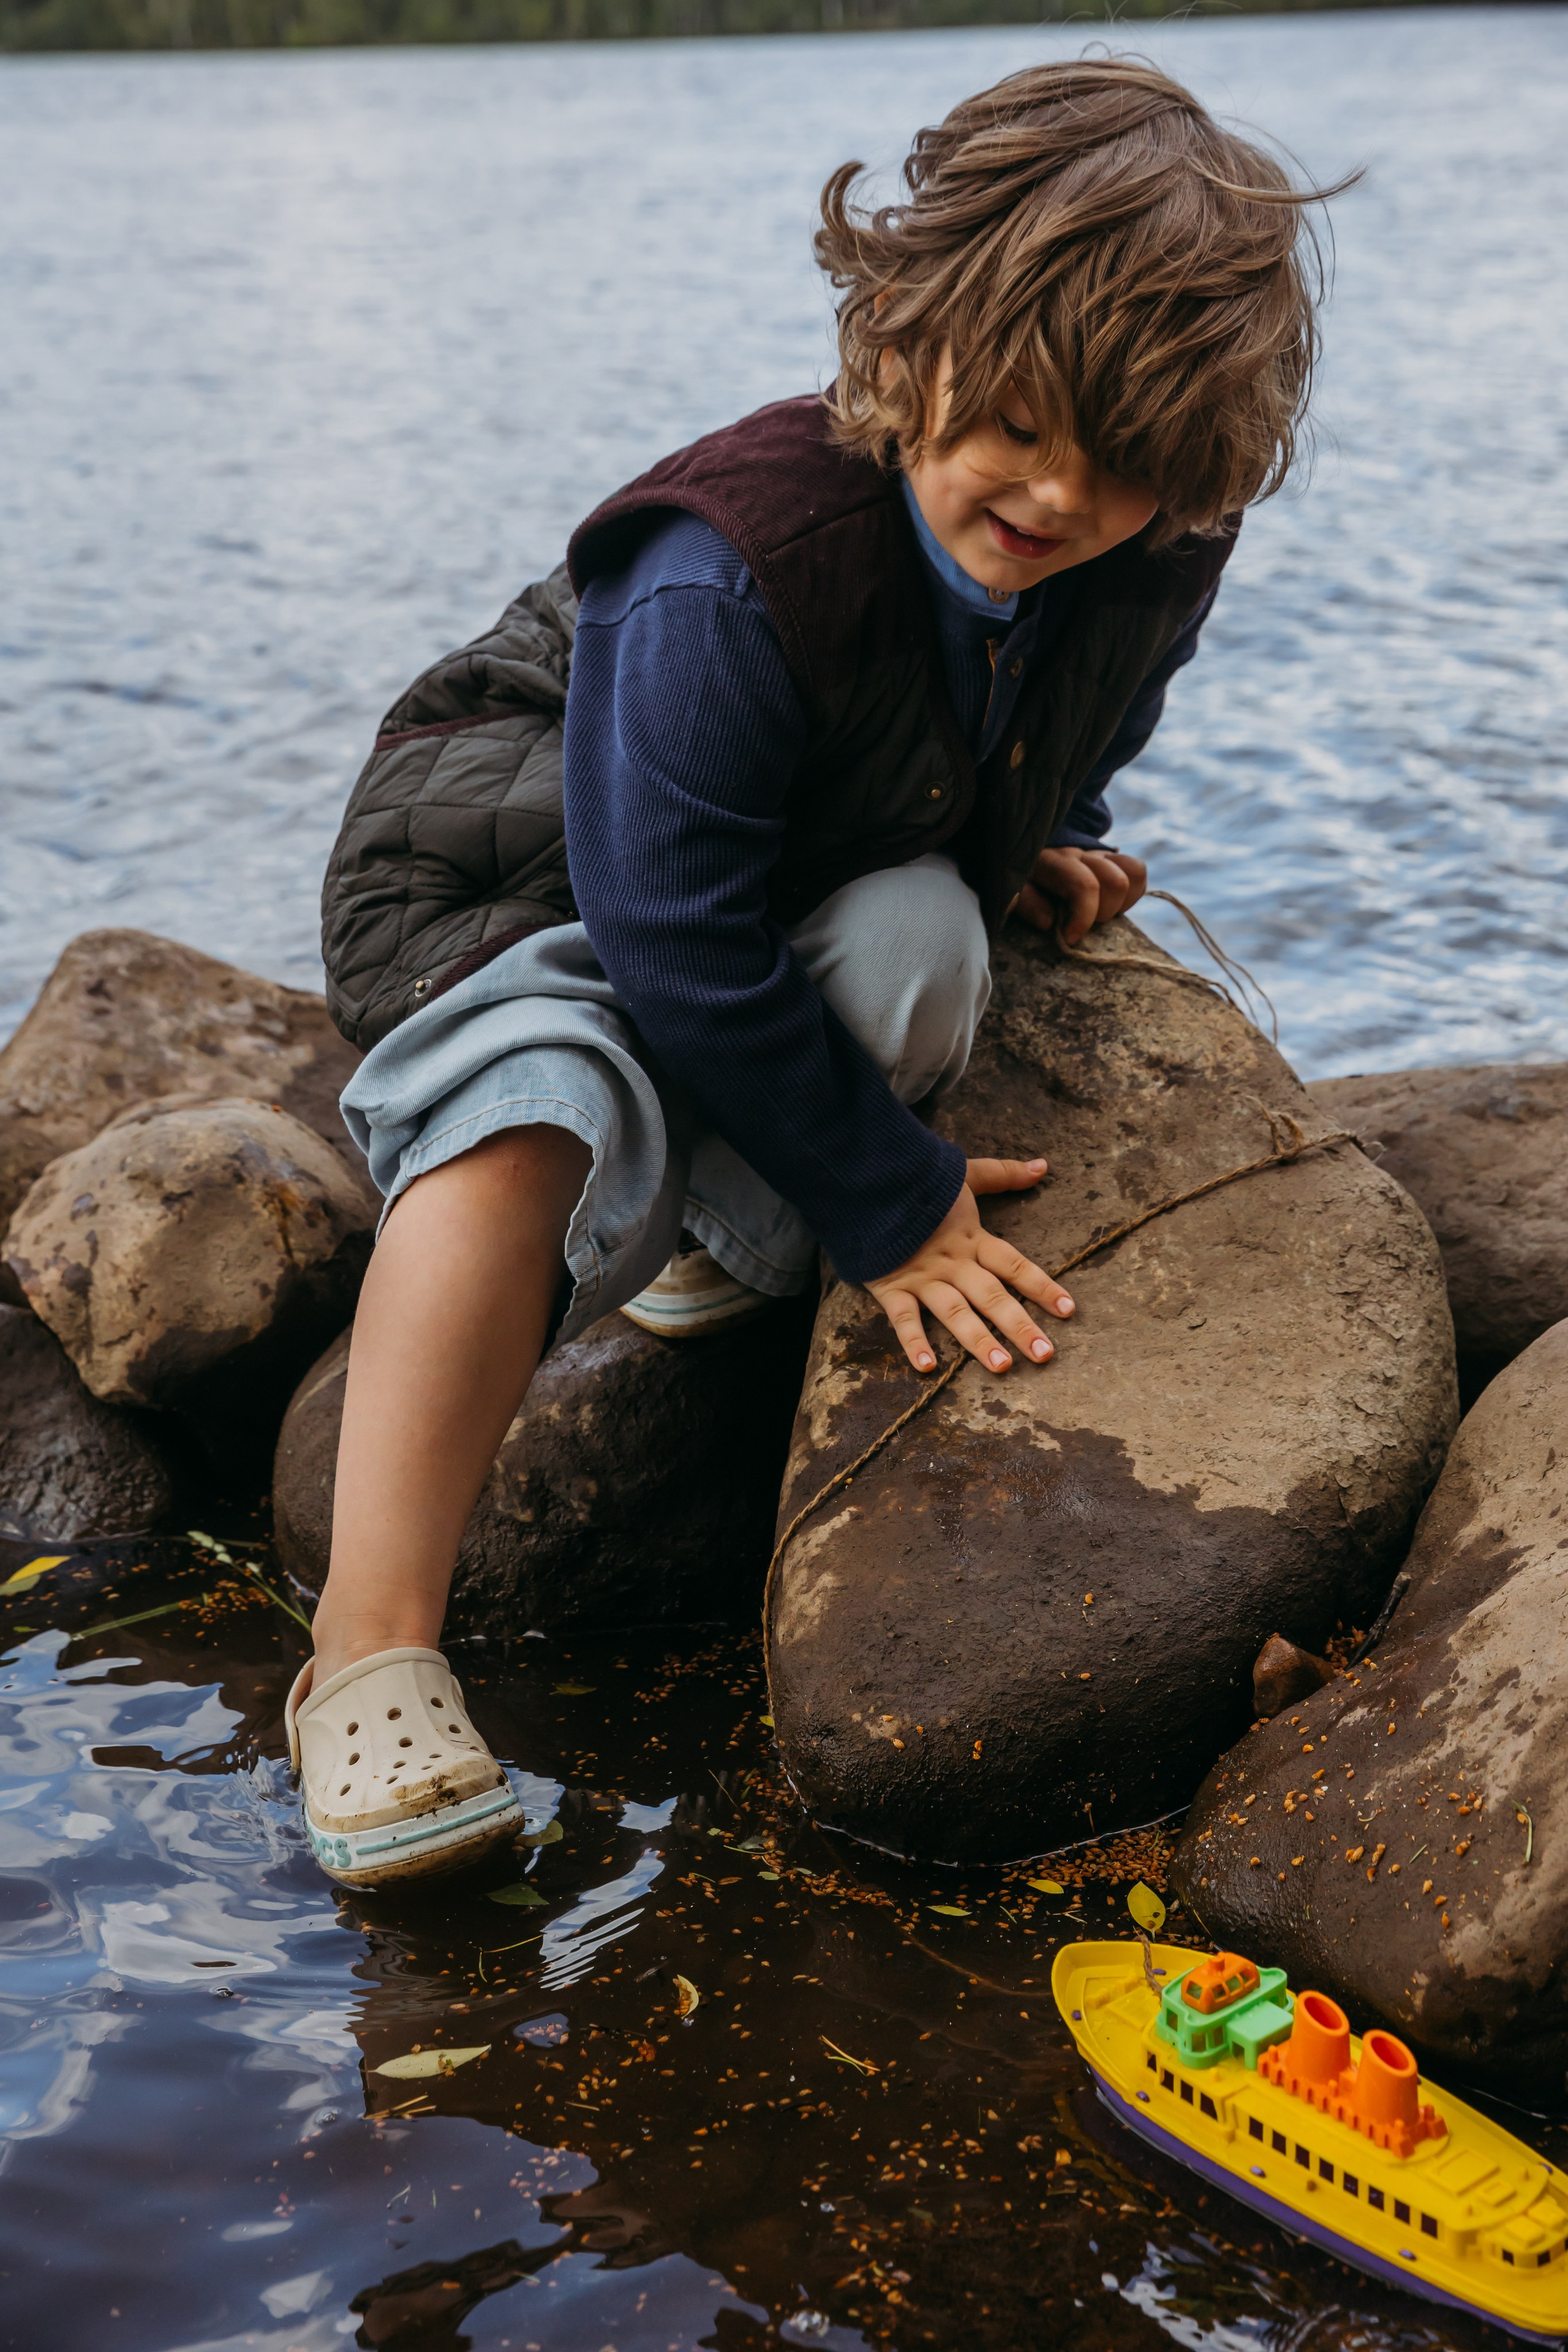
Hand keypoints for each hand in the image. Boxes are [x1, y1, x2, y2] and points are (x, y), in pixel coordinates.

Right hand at [865, 1157, 1074, 1375]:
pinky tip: (927, 1368)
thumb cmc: (918, 1180)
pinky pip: (904, 1319)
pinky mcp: (891, 1286)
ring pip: (956, 1312)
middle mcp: (953, 1263)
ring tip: (1002, 1366)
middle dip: (1020, 1326)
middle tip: (1045, 1355)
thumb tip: (1042, 1166)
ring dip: (979, 1340)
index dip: (1043, 1286)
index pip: (1015, 1265)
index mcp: (972, 1239)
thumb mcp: (964, 1173)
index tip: (1069, 1310)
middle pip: (992, 1297)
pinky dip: (914, 1342)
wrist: (868, 1180)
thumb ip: (1003, 1174)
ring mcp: (923, 1277)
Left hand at [1018, 845, 1146, 946]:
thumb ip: (1027, 904)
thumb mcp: (1012, 892)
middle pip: (1116, 881)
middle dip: (1104, 913)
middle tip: (1082, 924)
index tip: (1070, 938)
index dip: (1083, 918)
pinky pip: (1137, 872)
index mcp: (1054, 861)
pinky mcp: (1111, 859)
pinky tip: (1110, 905)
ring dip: (1120, 903)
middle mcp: (1081, 853)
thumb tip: (1048, 922)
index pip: (1085, 885)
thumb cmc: (1018, 881)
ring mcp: (1099, 854)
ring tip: (1098, 914)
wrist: (1027, 858)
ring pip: (1133, 872)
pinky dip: (1131, 894)